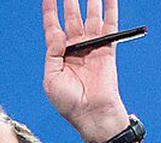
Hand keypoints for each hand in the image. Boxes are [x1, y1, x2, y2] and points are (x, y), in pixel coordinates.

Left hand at [42, 0, 129, 142]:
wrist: (91, 114)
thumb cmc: (68, 102)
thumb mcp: (51, 80)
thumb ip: (52, 55)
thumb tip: (58, 36)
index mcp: (58, 54)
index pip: (52, 26)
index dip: (50, 9)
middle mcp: (75, 46)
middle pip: (71, 16)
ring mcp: (92, 45)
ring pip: (90, 16)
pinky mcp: (107, 48)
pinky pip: (110, 24)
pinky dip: (110, 8)